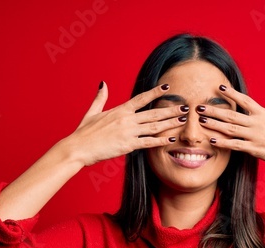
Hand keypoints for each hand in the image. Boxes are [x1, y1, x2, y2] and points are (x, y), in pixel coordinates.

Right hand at [63, 82, 187, 166]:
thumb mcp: (92, 112)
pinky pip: (148, 142)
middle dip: (170, 109)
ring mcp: (128, 131)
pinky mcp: (128, 145)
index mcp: (119, 110)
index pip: (141, 98)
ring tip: (183, 120)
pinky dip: (161, 140)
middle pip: (153, 112)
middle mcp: (126, 119)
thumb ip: (100, 98)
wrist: (78, 147)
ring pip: (154, 126)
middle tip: (185, 107)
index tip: (167, 88)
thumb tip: (103, 83)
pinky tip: (171, 139)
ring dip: (170, 122)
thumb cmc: (84, 133)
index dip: (155, 92)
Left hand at [197, 83, 264, 171]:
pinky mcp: (254, 150)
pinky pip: (235, 145)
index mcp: (263, 114)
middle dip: (214, 110)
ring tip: (201, 121)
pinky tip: (212, 140)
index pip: (244, 100)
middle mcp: (257, 123)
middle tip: (199, 106)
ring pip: (230, 129)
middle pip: (231, 114)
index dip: (231, 94)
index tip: (219, 88)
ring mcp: (255, 137)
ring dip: (214, 124)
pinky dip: (223, 143)